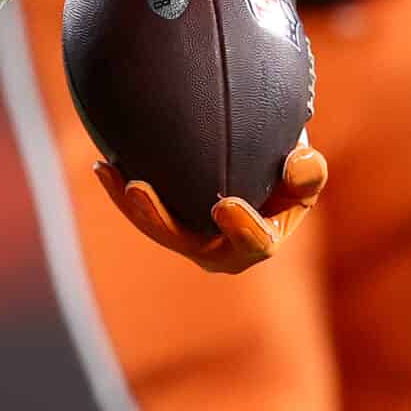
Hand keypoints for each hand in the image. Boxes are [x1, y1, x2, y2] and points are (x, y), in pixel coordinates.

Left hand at [93, 142, 327, 274]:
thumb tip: (297, 163)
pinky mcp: (166, 222)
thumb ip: (307, 172)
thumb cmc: (285, 170)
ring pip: (156, 228)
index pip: (253, 244)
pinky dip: (120, 190)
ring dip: (131, 204)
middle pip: (187, 242)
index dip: (241, 229)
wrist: (254, 161)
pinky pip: (140, 212)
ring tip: (114, 173)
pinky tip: (103, 165)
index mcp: (258, 242)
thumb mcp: (303, 172)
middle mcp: (218, 249)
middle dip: (160, 220)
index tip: (225, 203)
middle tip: (139, 189)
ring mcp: (188, 238)